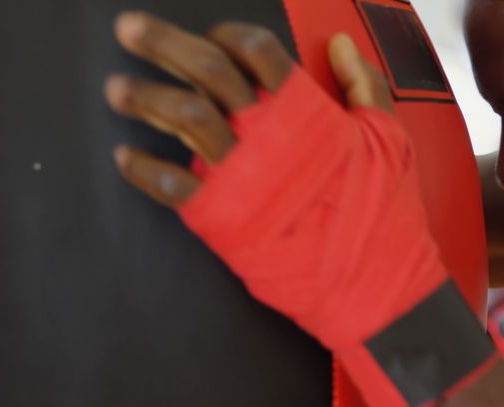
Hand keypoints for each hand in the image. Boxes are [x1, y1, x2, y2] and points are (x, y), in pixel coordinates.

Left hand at [104, 12, 494, 406]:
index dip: (228, 36)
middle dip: (162, 43)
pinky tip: (125, 157)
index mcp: (306, 110)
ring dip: (144, 98)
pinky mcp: (223, 217)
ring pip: (183, 117)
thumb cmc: (382, 211)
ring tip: (116, 88)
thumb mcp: (387, 137)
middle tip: (129, 28)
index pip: (257, 51)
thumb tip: (342, 45)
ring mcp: (243, 175)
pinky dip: (142, 170)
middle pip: (208, 71)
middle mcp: (268, 134)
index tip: (210, 36)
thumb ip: (363, 84)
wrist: (370, 280)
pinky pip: (170, 185)